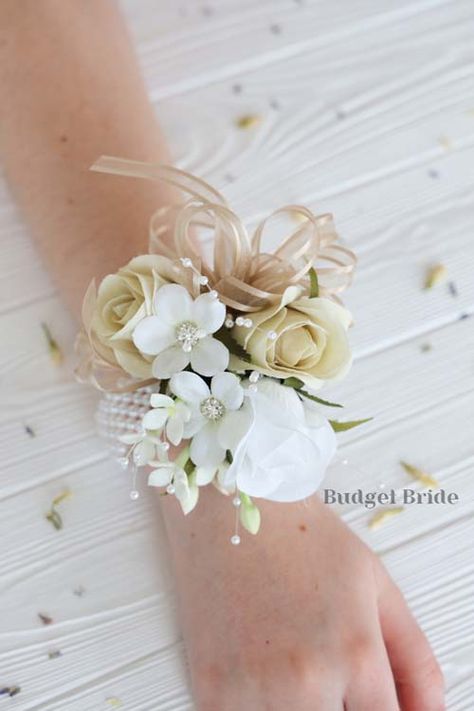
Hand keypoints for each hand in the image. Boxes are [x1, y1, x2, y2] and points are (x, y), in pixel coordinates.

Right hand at [161, 488, 443, 709]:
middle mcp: (306, 680)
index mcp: (355, 653)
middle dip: (336, 707)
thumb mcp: (376, 584)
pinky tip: (258, 670)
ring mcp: (253, 689)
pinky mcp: (209, 690)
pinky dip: (255, 706)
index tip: (362, 698)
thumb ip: (415, 658)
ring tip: (290, 669)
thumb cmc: (303, 538)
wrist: (230, 504)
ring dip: (297, 708)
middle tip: (327, 675)